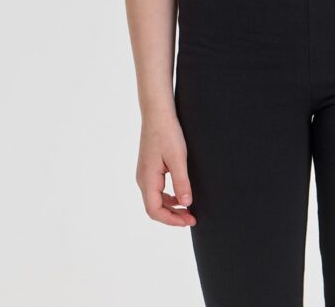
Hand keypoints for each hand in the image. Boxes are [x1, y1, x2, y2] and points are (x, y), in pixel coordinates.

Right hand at [136, 112, 196, 226]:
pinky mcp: (149, 168)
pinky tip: (180, 195)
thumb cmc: (167, 133)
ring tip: (188, 209)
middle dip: (173, 216)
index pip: (155, 210)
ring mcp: (145, 174)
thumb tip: (186, 204)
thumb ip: (181, 182)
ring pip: (155, 200)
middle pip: (154, 208)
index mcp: (147, 179)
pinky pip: (157, 190)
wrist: (157, 113)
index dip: (171, 220)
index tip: (188, 221)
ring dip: (171, 208)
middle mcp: (143, 179)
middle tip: (192, 218)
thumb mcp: (178, 158)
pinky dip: (168, 197)